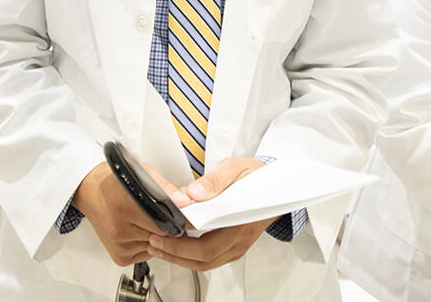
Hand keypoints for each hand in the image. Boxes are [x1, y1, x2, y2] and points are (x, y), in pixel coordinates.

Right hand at [72, 161, 185, 266]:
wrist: (90, 192)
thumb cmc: (113, 182)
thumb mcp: (141, 174)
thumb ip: (166, 188)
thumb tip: (185, 201)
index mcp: (125, 206)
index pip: (165, 222)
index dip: (178, 218)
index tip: (184, 215)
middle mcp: (119, 229)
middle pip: (162, 236)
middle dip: (168, 226)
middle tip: (161, 214)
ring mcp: (119, 245)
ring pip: (157, 246)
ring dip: (157, 236)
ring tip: (143, 219)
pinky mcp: (119, 257)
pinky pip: (147, 253)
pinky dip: (148, 243)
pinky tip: (138, 230)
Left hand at [146, 157, 273, 271]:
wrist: (276, 185)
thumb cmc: (258, 177)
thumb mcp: (236, 167)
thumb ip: (215, 180)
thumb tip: (194, 193)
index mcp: (241, 222)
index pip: (208, 242)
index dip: (182, 242)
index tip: (161, 233)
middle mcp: (240, 239)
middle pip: (205, 258)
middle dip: (175, 253)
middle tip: (153, 243)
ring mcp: (238, 245)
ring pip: (207, 262)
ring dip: (180, 258)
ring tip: (158, 247)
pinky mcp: (234, 246)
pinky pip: (211, 258)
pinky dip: (190, 256)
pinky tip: (176, 247)